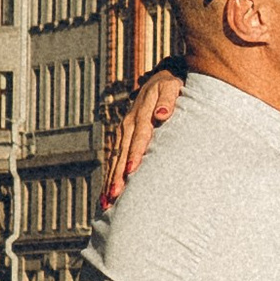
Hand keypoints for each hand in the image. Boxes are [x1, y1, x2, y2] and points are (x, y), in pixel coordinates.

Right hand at [100, 66, 181, 207]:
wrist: (163, 79)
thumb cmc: (172, 86)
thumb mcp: (172, 87)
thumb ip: (168, 100)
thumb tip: (162, 113)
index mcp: (142, 114)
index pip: (139, 136)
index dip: (135, 153)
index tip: (132, 170)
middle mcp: (129, 124)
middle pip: (122, 152)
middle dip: (117, 174)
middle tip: (115, 195)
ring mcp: (124, 131)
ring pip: (115, 158)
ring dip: (111, 179)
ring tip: (107, 201)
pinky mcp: (123, 138)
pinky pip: (114, 159)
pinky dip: (110, 175)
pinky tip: (107, 194)